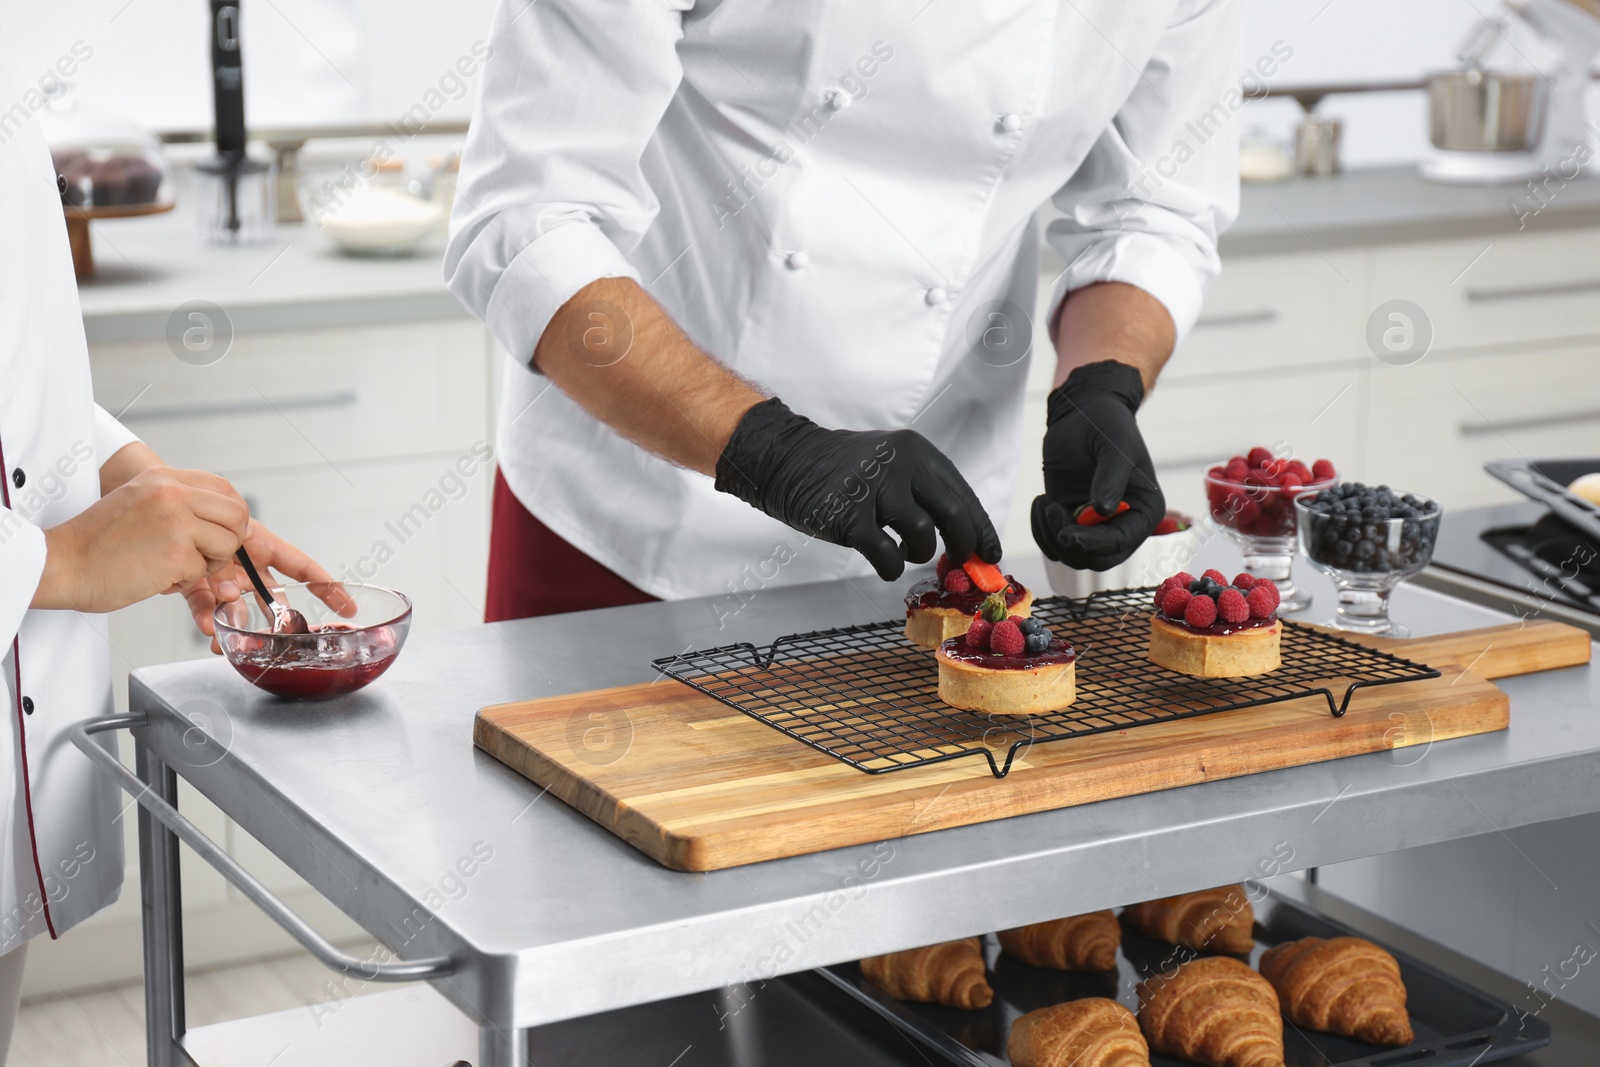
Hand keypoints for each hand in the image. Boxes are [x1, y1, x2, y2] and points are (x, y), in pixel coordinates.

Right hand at [31, 466, 249, 612]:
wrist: (61, 564)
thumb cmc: (97, 541)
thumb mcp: (140, 500)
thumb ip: (177, 500)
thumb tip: (221, 514)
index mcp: (164, 477)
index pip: (225, 489)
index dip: (232, 515)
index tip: (221, 532)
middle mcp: (173, 493)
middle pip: (237, 515)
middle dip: (230, 540)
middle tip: (208, 555)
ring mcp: (176, 523)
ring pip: (228, 545)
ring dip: (209, 563)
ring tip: (177, 566)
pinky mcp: (176, 554)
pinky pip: (204, 571)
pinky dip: (186, 581)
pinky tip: (158, 576)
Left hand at [181, 519, 356, 652]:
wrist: (151, 506)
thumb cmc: (190, 502)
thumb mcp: (220, 521)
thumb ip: (227, 557)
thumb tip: (230, 594)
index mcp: (259, 543)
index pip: (301, 566)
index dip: (327, 586)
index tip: (347, 607)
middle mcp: (245, 564)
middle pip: (273, 598)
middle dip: (280, 621)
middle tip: (285, 641)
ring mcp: (222, 577)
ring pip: (239, 610)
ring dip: (238, 627)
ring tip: (233, 643)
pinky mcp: (196, 587)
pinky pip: (205, 608)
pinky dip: (206, 620)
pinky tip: (209, 630)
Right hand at [716, 398, 1000, 580]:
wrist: (789, 459)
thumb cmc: (845, 470)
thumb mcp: (890, 464)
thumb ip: (923, 492)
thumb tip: (962, 537)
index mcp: (917, 452)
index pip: (963, 495)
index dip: (981, 529)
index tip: (989, 554)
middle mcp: (901, 466)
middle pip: (952, 514)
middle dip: (962, 545)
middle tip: (956, 561)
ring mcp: (874, 490)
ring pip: (921, 534)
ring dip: (918, 551)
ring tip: (903, 550)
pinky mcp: (849, 517)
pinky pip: (886, 554)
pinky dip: (891, 566)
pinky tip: (885, 562)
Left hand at [1031, 361, 1164, 570]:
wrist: (1082, 412)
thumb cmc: (1107, 425)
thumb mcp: (1114, 446)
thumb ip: (1111, 477)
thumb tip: (1104, 511)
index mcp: (1145, 512)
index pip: (1120, 543)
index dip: (1093, 544)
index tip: (1067, 533)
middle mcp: (1123, 524)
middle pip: (1097, 559)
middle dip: (1070, 543)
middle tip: (1052, 511)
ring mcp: (1095, 526)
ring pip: (1072, 555)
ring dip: (1051, 535)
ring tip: (1045, 501)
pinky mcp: (1070, 520)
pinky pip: (1054, 543)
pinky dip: (1042, 531)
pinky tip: (1041, 501)